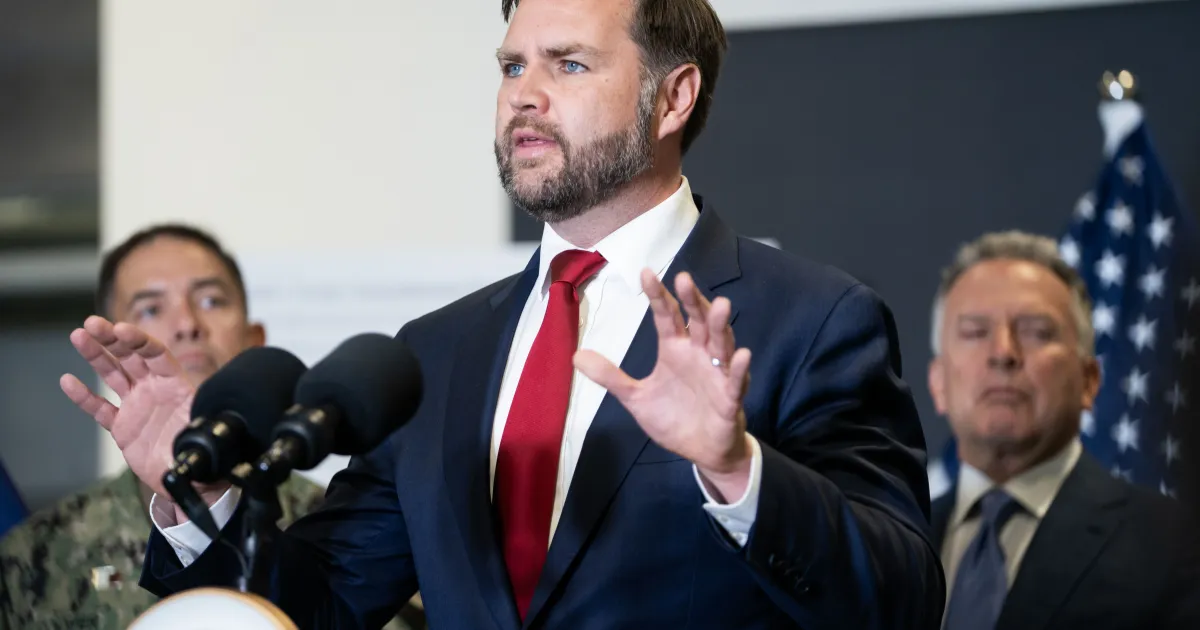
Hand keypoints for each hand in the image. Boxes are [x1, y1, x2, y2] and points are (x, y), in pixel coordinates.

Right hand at [60, 316, 225, 513]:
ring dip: (96, 356)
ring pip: (113, 375)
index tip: (121, 330)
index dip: (139, 341)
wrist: (191, 477)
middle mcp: (155, 390)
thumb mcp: (204, 426)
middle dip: (112, 338)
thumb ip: (196, 413)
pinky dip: (84, 397)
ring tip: (78, 336)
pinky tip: (68, 381)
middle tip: (92, 322)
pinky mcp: (123, 427)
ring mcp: (138, 406)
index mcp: (176, 385)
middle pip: (131, 357)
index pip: (156, 355)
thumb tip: (195, 409)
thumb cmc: (203, 449)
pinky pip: (101, 408)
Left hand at [575, 270, 753, 501]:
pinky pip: (735, 381)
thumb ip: (611, 377)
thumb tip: (576, 356)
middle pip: (697, 321)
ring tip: (721, 305)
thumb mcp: (636, 398)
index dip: (657, 295)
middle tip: (684, 279)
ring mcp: (717, 374)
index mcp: (675, 350)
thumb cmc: (673, 418)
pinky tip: (742, 354)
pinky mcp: (730, 398)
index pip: (666, 316)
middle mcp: (698, 355)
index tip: (645, 272)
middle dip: (692, 301)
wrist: (700, 452)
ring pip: (721, 344)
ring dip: (720, 325)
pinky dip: (739, 368)